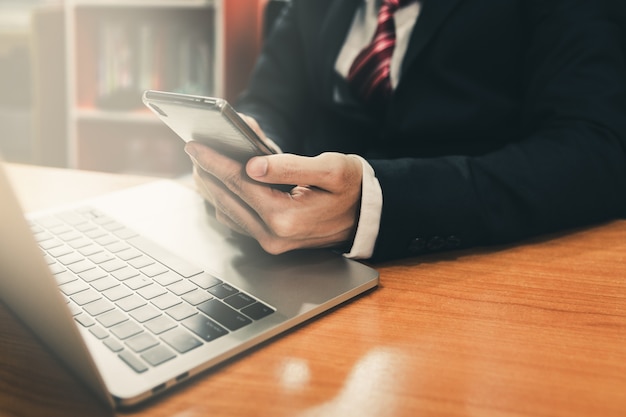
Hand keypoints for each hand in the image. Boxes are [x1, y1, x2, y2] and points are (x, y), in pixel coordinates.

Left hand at [186, 143, 362, 253]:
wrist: (366, 216)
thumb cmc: (352, 188)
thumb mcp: (331, 169)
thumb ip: (290, 166)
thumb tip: (252, 165)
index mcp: (286, 217)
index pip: (239, 183)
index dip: (215, 161)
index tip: (195, 146)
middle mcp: (274, 236)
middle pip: (226, 200)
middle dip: (207, 174)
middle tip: (192, 152)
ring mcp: (271, 243)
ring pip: (227, 213)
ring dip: (212, 189)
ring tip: (201, 166)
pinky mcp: (272, 243)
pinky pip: (238, 222)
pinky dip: (225, 202)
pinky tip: (219, 186)